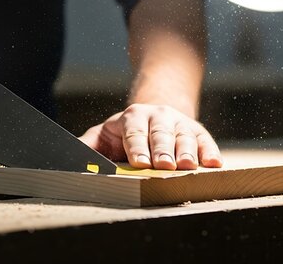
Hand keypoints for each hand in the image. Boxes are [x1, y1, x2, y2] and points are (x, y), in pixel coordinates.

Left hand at [79, 104, 221, 169]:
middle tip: (165, 166)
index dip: (137, 147)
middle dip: (162, 150)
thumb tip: (68, 159)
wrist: (153, 115)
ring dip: (187, 152)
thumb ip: (87, 146)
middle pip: (160, 134)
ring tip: (187, 166)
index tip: (139, 163)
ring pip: (184, 137)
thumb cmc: (123, 134)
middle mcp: (158, 116)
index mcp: (133, 117)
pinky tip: (214, 163)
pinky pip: (206, 141)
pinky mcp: (198, 132)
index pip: (134, 132)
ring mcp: (180, 123)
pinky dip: (210, 152)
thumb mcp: (103, 136)